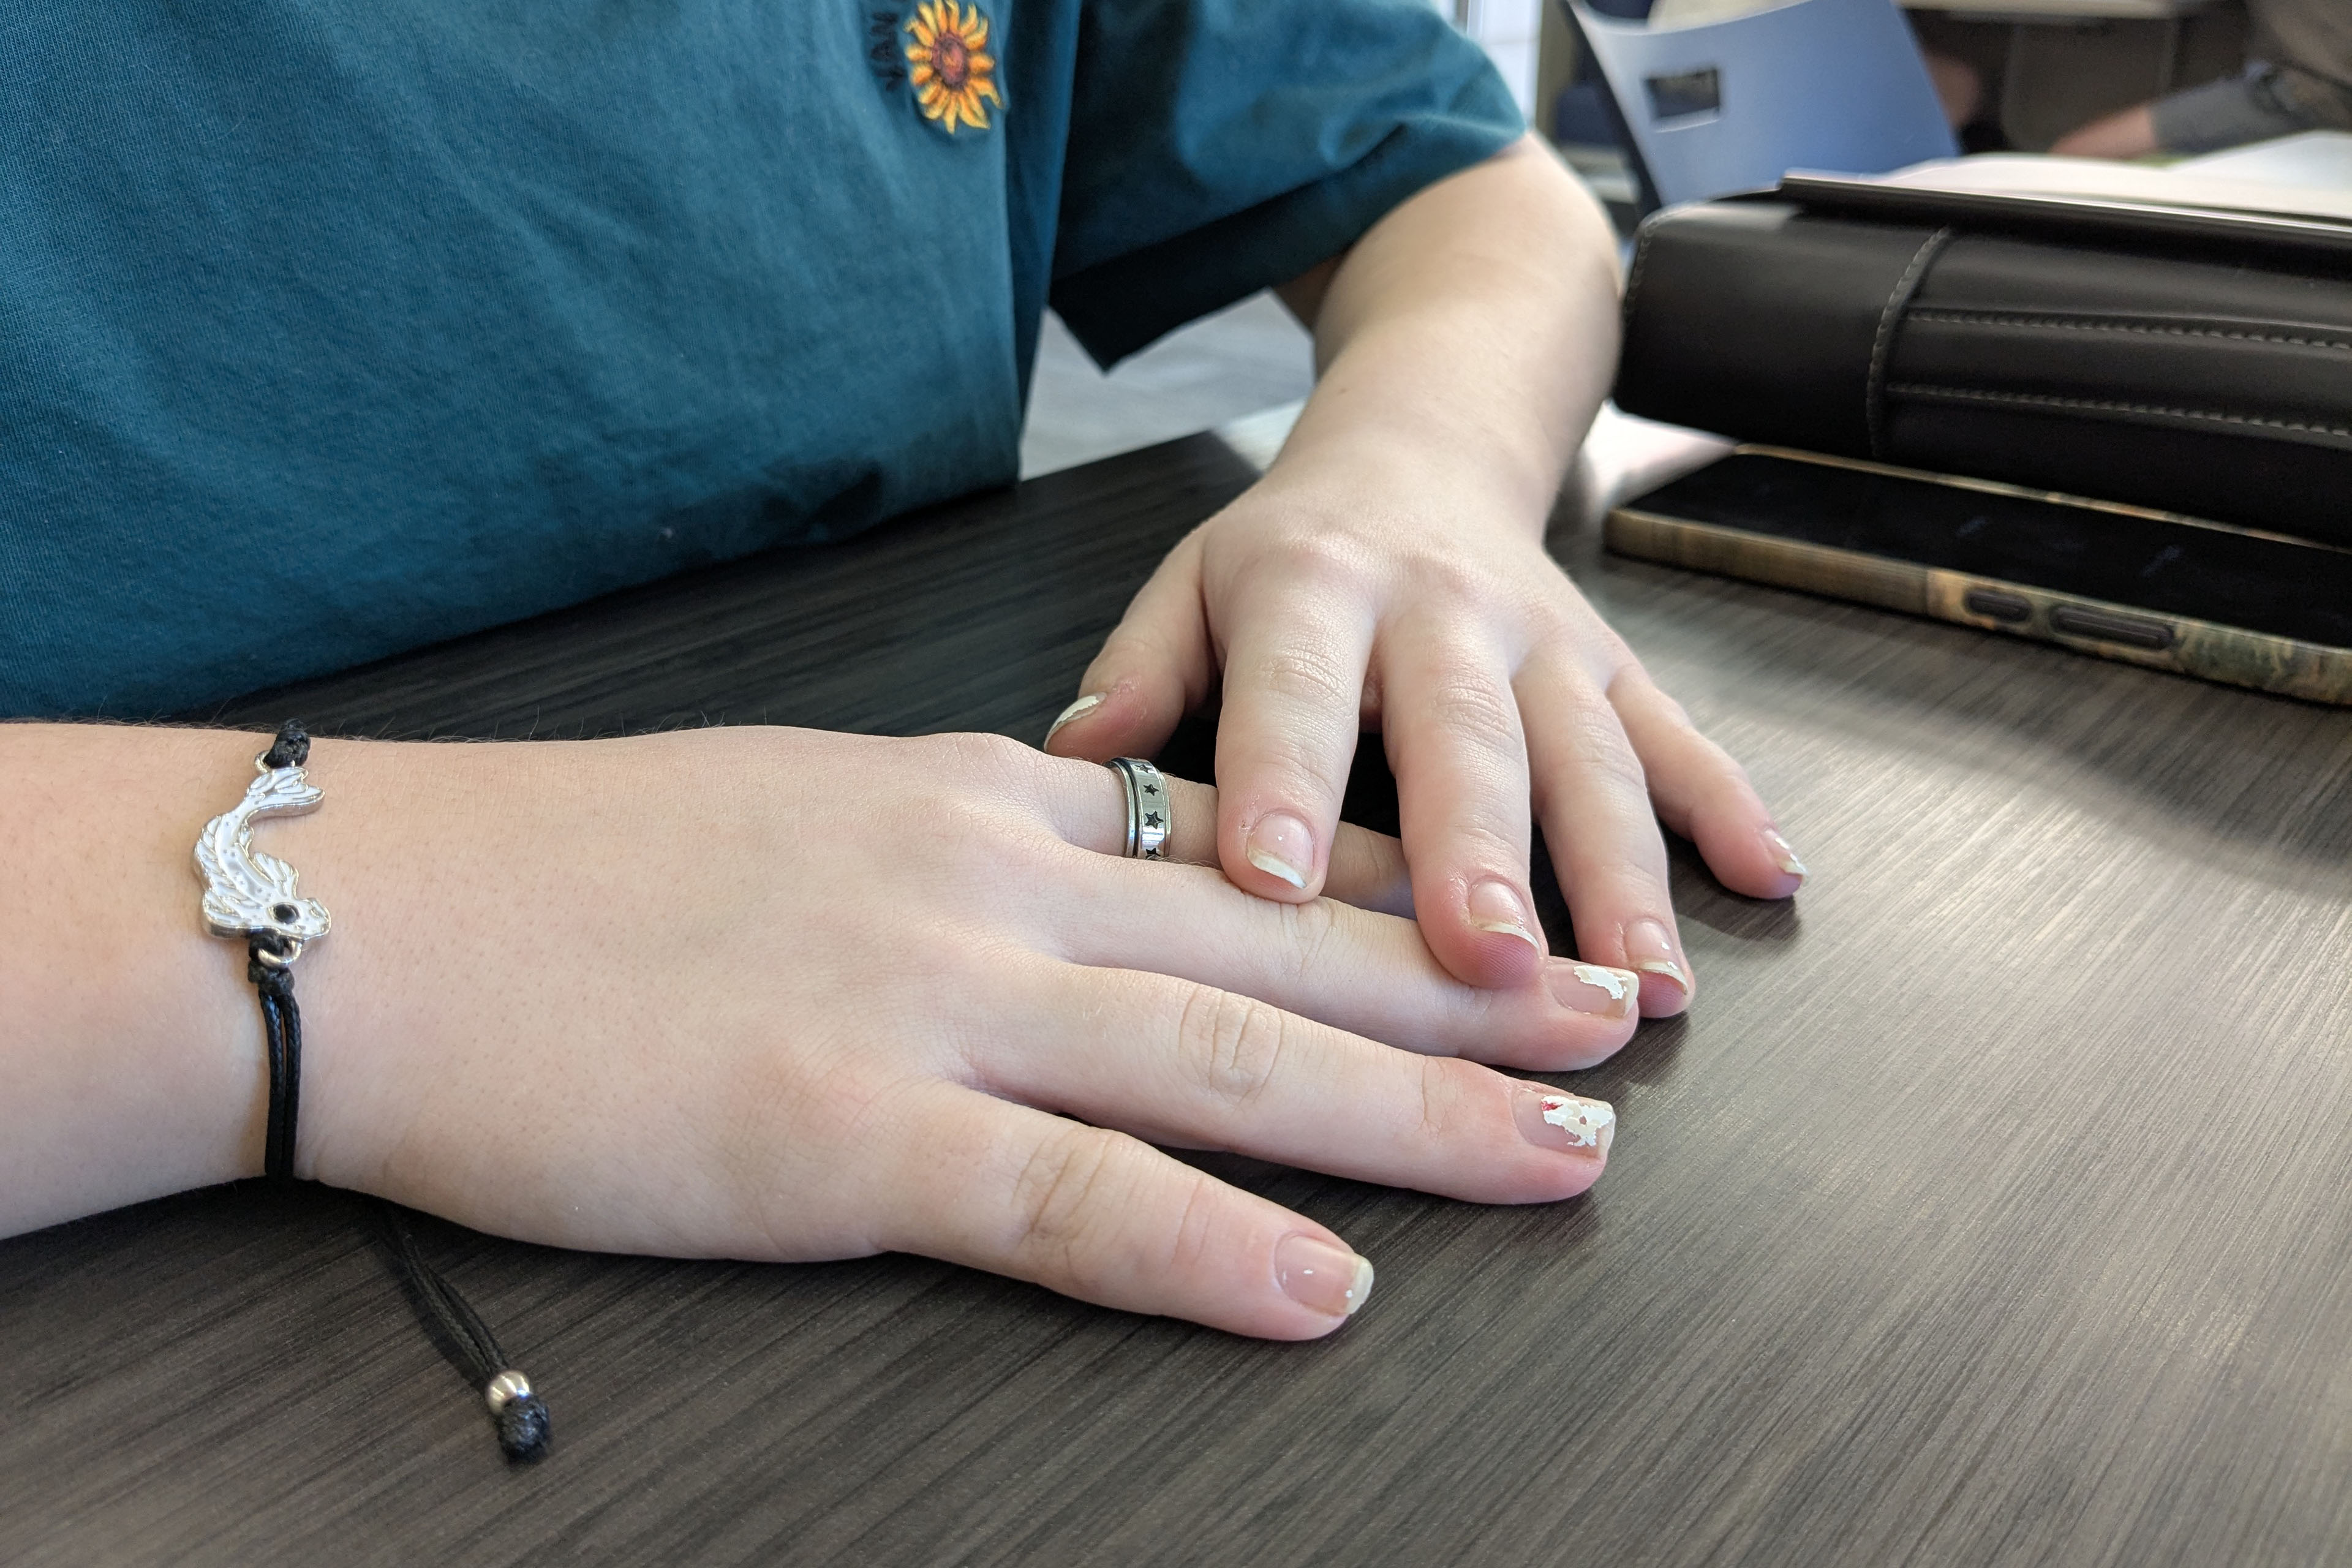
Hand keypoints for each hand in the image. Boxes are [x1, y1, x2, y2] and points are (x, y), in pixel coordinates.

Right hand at [272, 728, 1637, 1337]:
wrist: (381, 908)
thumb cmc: (574, 873)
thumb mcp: (800, 813)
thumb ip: (948, 852)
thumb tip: (1058, 874)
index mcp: (974, 807)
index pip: (1228, 850)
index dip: (1387, 899)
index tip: (1498, 922)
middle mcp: (986, 887)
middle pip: (1280, 942)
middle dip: (1464, 987)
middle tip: (1608, 1020)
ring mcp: (924, 1007)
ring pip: (1224, 1058)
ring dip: (1409, 1111)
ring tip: (1556, 1149)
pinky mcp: (838, 1133)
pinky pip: (1064, 1197)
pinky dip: (1204, 1247)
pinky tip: (1323, 1289)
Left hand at [1043, 461, 1801, 1013]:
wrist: (1422, 442)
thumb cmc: (1288, 555)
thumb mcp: (1189, 582)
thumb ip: (1135, 669)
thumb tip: (1065, 765)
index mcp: (1310, 589)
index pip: (1292, 692)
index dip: (1283, 783)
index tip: (1277, 887)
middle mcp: (1439, 612)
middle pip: (1463, 738)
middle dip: (1481, 853)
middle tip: (1489, 962)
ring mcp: (1542, 644)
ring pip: (1589, 759)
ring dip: (1626, 874)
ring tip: (1643, 989)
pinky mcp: (1615, 666)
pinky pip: (1680, 736)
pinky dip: (1731, 807)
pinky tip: (1773, 884)